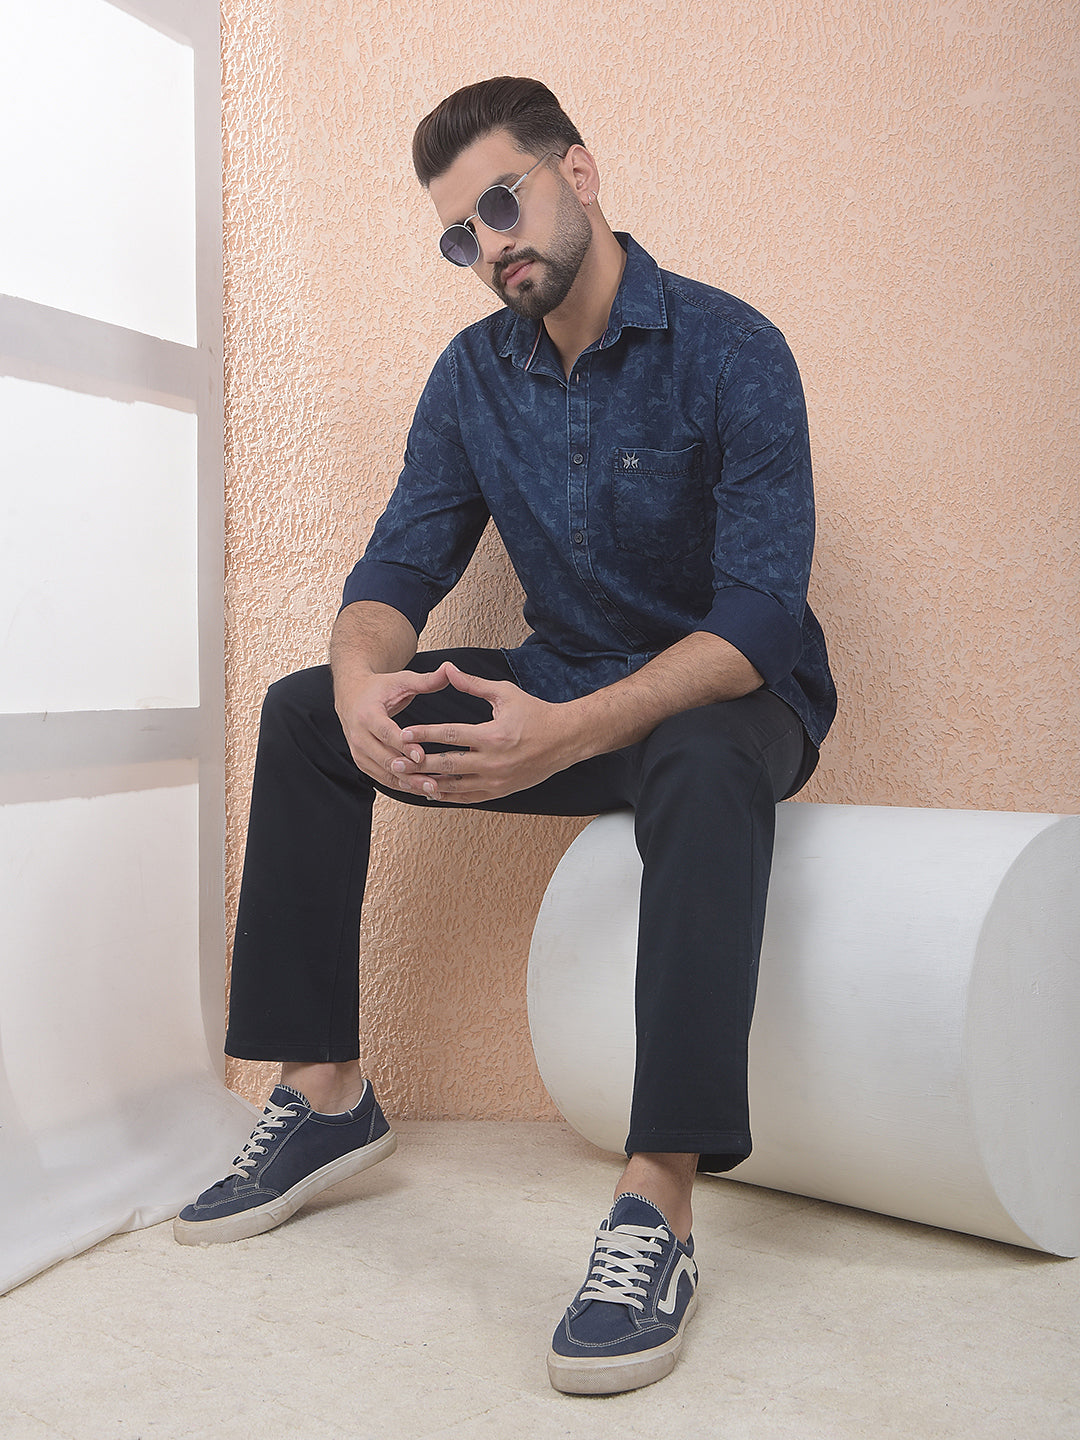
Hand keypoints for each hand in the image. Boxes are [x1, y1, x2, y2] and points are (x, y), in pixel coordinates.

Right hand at [335, 664, 454, 794]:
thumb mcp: (401, 680)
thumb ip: (426, 680)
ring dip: (408, 784)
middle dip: (409, 772)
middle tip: (433, 783)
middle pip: (385, 759)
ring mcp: (358, 751)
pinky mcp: (362, 761)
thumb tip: (450, 669)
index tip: (421, 756)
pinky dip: (402, 785)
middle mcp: (359, 735)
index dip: (403, 746)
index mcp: (367, 714)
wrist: (351, 694)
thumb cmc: (380, 688)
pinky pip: (382, 778)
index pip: (386, 733)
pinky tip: (422, 790)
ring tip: (432, 791)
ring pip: (384, 773)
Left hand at [392, 663, 581, 803]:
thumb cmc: (534, 713)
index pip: (450, 736)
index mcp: (493, 736)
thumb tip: (448, 669)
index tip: (403, 734)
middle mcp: (494, 762)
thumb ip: (473, 685)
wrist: (564, 740)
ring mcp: (497, 780)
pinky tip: (431, 791)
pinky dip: (448, 796)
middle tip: (395, 762)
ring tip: (406, 780)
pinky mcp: (501, 792)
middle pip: (448, 765)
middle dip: (419, 765)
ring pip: (455, 787)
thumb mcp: (504, 694)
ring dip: (429, 784)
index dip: (424, 735)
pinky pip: (468, 797)